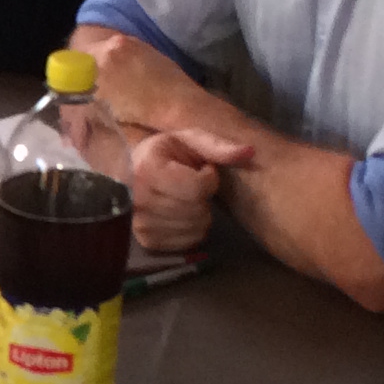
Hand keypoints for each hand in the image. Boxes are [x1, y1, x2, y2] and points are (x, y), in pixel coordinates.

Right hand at [129, 128, 251, 254]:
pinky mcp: (147, 241)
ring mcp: (141, 224)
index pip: (196, 188)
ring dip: (201, 214)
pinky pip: (189, 242)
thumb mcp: (191, 140)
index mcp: (148, 169)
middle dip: (204, 197)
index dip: (209, 179)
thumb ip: (218, 147)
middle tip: (191, 185)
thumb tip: (250, 152)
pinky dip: (194, 230)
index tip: (201, 170)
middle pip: (196, 210)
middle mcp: (140, 199)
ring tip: (186, 199)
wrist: (134, 172)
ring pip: (196, 228)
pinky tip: (182, 215)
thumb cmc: (167, 153)